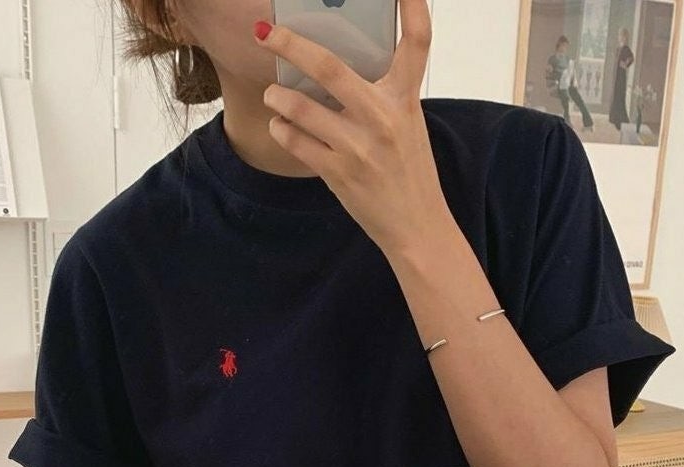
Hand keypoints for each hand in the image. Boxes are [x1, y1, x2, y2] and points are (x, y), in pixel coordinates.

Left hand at [254, 0, 449, 252]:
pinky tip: (281, 126)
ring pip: (301, 108)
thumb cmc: (410, 175)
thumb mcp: (408, 126)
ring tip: (272, 95)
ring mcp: (358, 147)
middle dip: (291, 45)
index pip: (417, 44)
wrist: (417, 227)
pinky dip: (282, 130)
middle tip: (266, 34)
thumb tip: (336, 72)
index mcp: (405, 100)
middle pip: (330, 68)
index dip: (414, 8)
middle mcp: (383, 118)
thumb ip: (382, 97)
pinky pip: (296, 142)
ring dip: (278, 97)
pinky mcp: (339, 174)